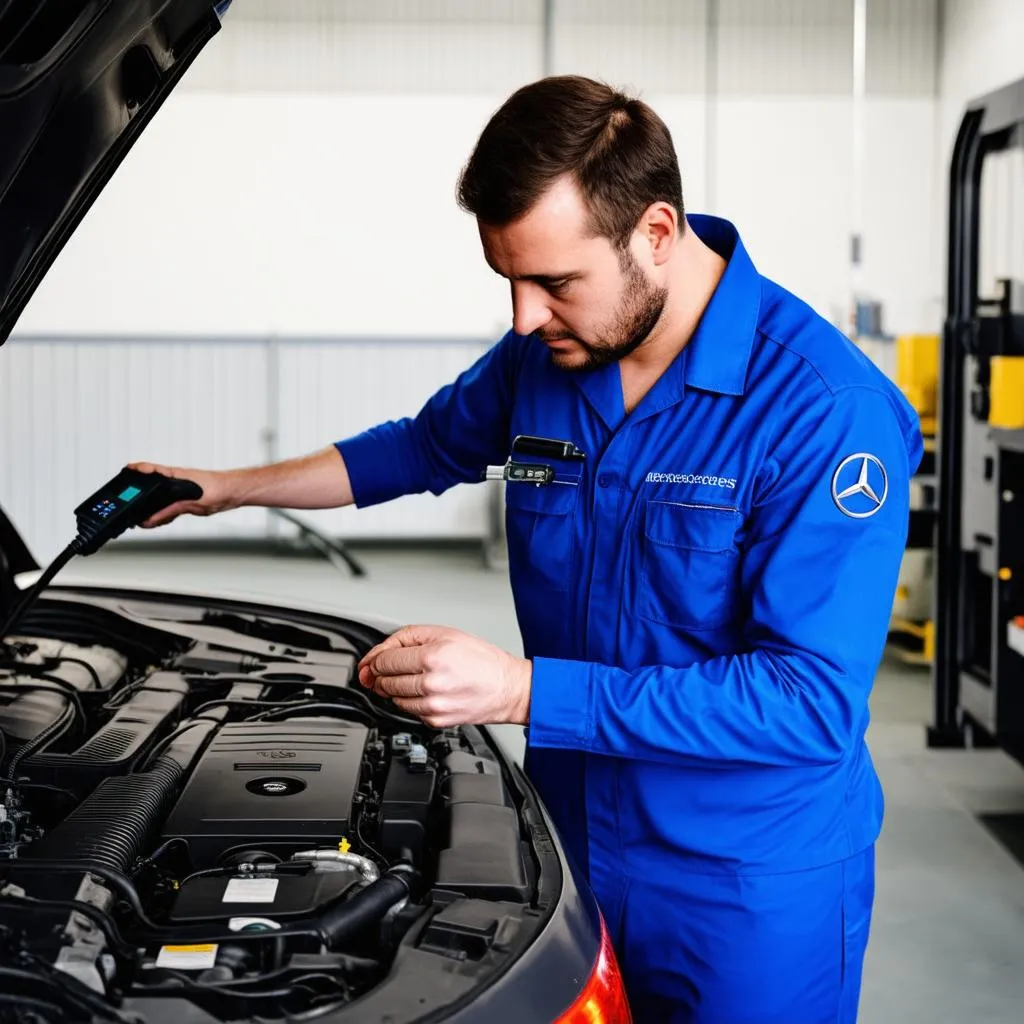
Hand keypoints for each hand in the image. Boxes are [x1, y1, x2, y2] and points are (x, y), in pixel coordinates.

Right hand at [126, 461, 239, 526]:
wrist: (233, 493)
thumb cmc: (218, 488)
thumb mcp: (192, 502)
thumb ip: (170, 510)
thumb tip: (151, 518)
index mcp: (175, 475)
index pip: (151, 469)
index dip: (137, 469)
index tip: (124, 470)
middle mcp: (175, 481)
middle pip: (151, 486)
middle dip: (138, 494)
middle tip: (125, 503)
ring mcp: (179, 491)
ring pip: (159, 500)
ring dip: (150, 509)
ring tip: (140, 519)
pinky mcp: (185, 500)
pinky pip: (168, 508)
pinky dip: (161, 515)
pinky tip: (156, 521)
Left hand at [358, 625, 530, 728]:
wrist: (508, 689)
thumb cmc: (482, 660)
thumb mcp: (445, 633)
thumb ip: (407, 637)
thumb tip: (377, 654)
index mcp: (432, 657)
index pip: (384, 661)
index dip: (377, 659)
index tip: (379, 659)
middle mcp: (430, 683)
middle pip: (384, 681)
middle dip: (383, 674)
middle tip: (395, 668)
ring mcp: (432, 705)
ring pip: (393, 698)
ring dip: (395, 688)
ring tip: (414, 678)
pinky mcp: (436, 721)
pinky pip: (408, 711)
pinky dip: (410, 701)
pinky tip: (425, 691)